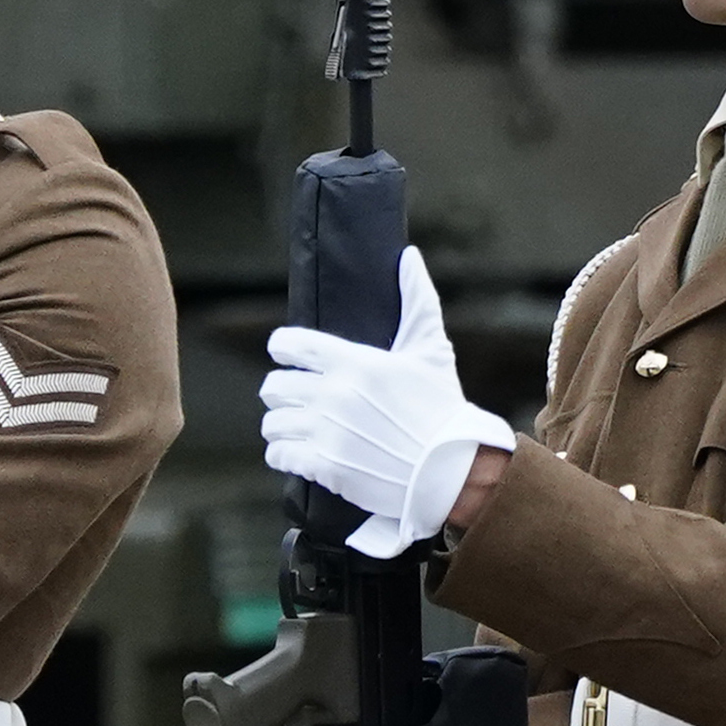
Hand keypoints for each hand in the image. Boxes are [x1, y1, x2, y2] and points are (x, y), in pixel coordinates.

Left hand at [259, 250, 510, 559]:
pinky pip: (279, 455)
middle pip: (274, 386)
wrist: (453, 468)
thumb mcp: (431, 350)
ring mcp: (327, 433)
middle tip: (296, 397)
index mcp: (354, 362)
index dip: (283, 347)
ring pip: (272, 423)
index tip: (284, 353)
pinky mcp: (325, 467)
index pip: (291, 344)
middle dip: (281, 391)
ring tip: (296, 427)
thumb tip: (409, 256)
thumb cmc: (442, 407)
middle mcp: (334, 395)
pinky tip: (297, 452)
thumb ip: (417, 299)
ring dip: (281, 424)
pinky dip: (283, 454)